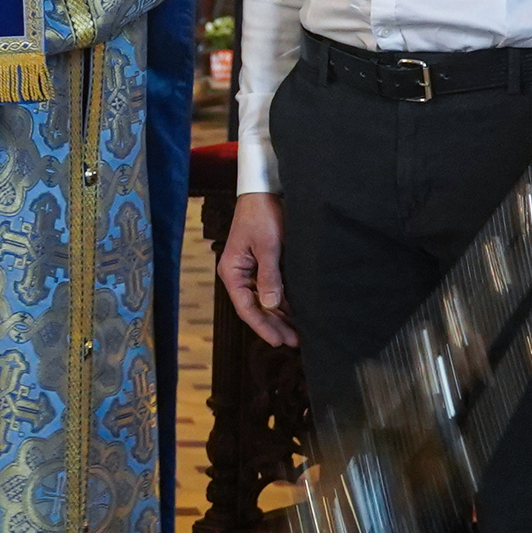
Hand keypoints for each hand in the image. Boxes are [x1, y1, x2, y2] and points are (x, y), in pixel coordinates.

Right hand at [217, 191, 293, 346]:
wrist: (266, 190)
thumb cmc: (262, 214)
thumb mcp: (268, 246)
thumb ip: (270, 276)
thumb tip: (272, 305)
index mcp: (232, 272)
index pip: (246, 307)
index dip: (263, 326)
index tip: (278, 341)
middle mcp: (239, 275)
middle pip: (256, 308)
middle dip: (274, 325)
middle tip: (295, 341)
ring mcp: (251, 271)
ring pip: (265, 302)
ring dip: (281, 317)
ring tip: (298, 332)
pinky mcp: (264, 265)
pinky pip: (272, 290)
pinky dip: (284, 303)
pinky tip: (297, 313)